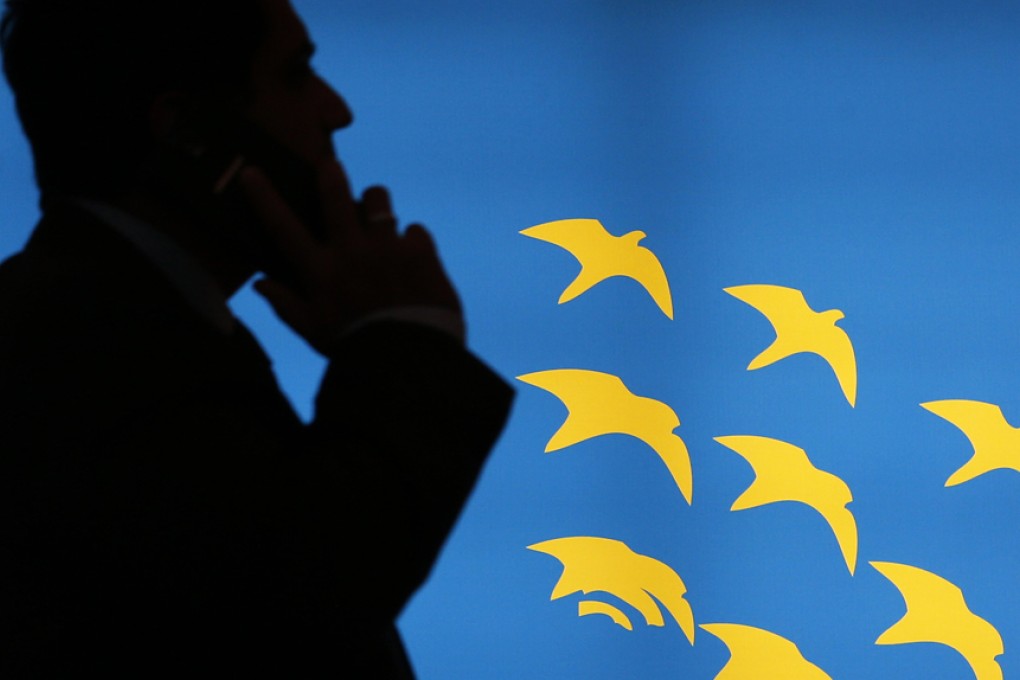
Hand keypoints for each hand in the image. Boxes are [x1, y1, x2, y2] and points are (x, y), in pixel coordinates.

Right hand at [238, 158, 461, 356]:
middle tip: (330, 164)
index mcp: (320, 272)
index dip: (263, 197)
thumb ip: (287, 305)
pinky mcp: (420, 252)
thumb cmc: (357, 349)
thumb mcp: (315, 333)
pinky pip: (415, 230)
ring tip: (379, 218)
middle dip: (329, 173)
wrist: (411, 362)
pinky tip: (412, 260)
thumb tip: (260, 283)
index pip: (283, 227)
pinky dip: (412, 242)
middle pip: (335, 196)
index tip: (251, 172)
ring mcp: (387, 248)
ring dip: (376, 204)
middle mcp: (351, 253)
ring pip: (379, 200)